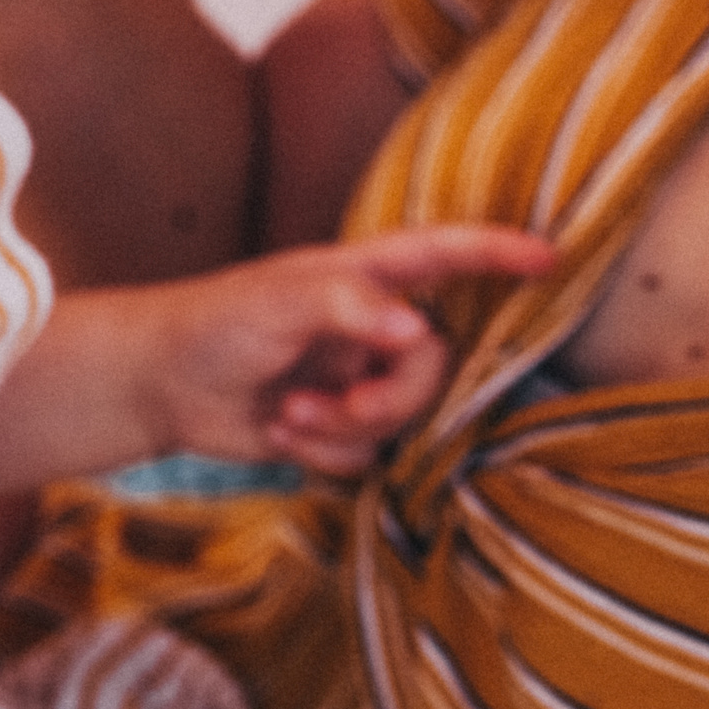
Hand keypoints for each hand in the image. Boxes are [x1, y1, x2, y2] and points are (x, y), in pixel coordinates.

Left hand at [146, 225, 555, 476]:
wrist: (158, 385)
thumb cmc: (212, 321)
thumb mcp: (275, 298)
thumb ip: (347, 304)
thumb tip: (419, 332)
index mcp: (358, 278)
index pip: (439, 257)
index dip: (494, 254)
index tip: (549, 258)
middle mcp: (366, 327)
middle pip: (432, 368)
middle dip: (392, 397)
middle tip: (339, 404)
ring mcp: (354, 378)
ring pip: (401, 419)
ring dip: (345, 427)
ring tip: (287, 414)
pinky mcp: (335, 427)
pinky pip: (367, 454)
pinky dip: (325, 453)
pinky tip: (279, 432)